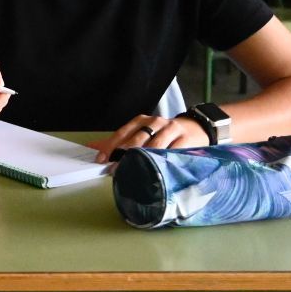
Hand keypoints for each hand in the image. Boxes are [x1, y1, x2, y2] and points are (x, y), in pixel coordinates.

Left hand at [90, 114, 207, 162]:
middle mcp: (155, 123)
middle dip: (124, 155)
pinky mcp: (186, 140)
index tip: (102, 160)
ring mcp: (171, 130)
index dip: (111, 147)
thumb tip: (93, 147)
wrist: (197, 128)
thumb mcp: (143, 132)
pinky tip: (156, 170)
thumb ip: (120, 141)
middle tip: (115, 170)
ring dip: (143, 159)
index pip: (123, 133)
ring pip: (154, 146)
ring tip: (133, 171)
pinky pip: (173, 152)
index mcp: (142, 121)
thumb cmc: (165, 133)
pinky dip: (163, 161)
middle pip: (137, 140)